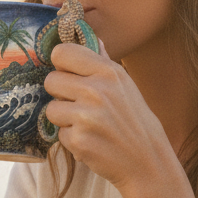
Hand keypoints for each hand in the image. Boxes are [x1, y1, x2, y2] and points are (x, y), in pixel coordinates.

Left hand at [43, 43, 173, 192]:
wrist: (147, 161)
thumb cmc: (134, 121)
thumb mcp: (125, 85)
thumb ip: (103, 61)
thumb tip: (90, 36)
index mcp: (108, 72)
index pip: (62, 52)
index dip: (61, 64)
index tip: (68, 74)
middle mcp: (97, 90)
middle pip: (51, 80)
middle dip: (60, 94)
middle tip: (79, 105)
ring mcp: (86, 116)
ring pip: (51, 109)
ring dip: (64, 119)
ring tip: (87, 125)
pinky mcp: (78, 140)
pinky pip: (59, 133)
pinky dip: (71, 139)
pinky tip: (91, 141)